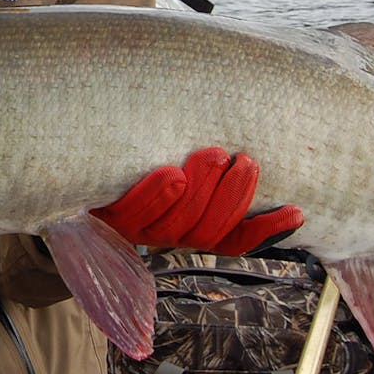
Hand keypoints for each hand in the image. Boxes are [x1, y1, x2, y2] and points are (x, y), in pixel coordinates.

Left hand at [91, 147, 303, 253]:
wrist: (77, 160)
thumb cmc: (143, 152)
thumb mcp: (182, 151)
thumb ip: (216, 156)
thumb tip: (262, 134)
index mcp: (193, 225)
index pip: (237, 239)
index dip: (268, 231)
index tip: (297, 211)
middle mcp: (169, 233)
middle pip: (210, 231)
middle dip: (233, 197)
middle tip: (244, 161)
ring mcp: (139, 228)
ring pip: (178, 225)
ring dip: (200, 190)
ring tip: (213, 156)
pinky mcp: (109, 216)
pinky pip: (135, 215)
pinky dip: (156, 194)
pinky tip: (172, 174)